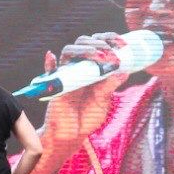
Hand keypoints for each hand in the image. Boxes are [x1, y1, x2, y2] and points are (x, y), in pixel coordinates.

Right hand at [41, 33, 131, 148]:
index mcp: (93, 67)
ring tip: (98, 56)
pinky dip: (49, 63)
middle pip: (83, 42)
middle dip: (98, 43)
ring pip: (69, 51)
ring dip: (84, 49)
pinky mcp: (56, 85)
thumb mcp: (103, 101)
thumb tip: (124, 71)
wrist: (73, 134)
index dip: (109, 39)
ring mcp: (67, 74)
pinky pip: (49, 72)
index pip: (98, 44)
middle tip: (111, 53)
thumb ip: (110, 86)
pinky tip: (51, 56)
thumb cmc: (88, 116)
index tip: (122, 44)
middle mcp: (79, 67)